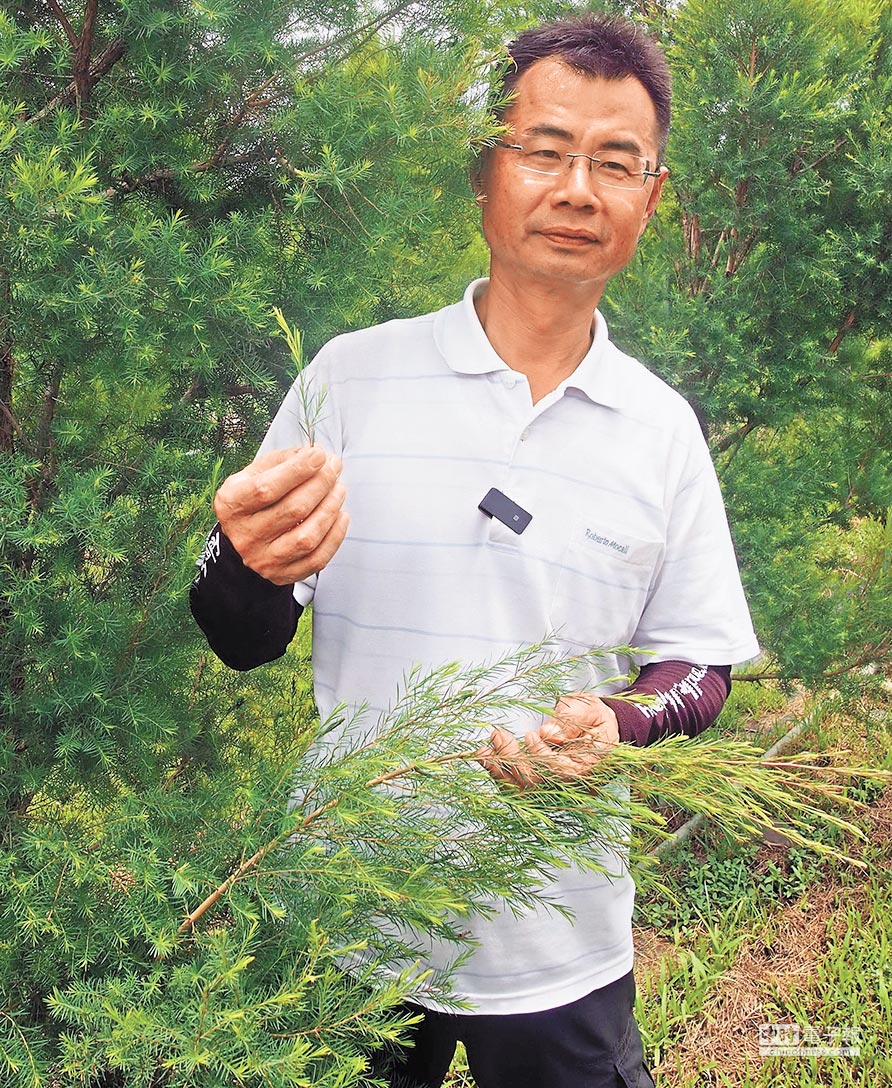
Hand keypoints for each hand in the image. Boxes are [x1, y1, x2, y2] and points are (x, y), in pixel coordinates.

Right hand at [213, 445, 347, 584]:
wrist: (245, 538)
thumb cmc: (256, 498)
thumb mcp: (256, 473)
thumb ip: (282, 460)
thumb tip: (314, 454)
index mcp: (231, 505)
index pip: (266, 488)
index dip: (297, 470)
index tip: (319, 454)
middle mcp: (244, 535)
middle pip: (292, 510)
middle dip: (321, 484)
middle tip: (334, 466)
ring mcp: (263, 559)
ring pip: (306, 537)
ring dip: (330, 508)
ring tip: (340, 488)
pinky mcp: (282, 575)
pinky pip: (317, 559)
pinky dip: (335, 535)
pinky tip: (341, 514)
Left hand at [479, 691, 618, 788]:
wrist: (598, 728)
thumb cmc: (593, 717)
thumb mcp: (587, 709)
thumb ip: (570, 720)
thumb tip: (549, 734)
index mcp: (589, 767)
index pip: (561, 773)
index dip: (542, 757)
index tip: (531, 735)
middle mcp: (570, 785)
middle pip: (537, 785)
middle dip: (513, 761)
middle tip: (498, 735)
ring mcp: (554, 788)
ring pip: (523, 791)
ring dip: (499, 772)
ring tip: (483, 751)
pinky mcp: (540, 785)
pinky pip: (517, 787)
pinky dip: (499, 774)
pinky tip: (486, 758)